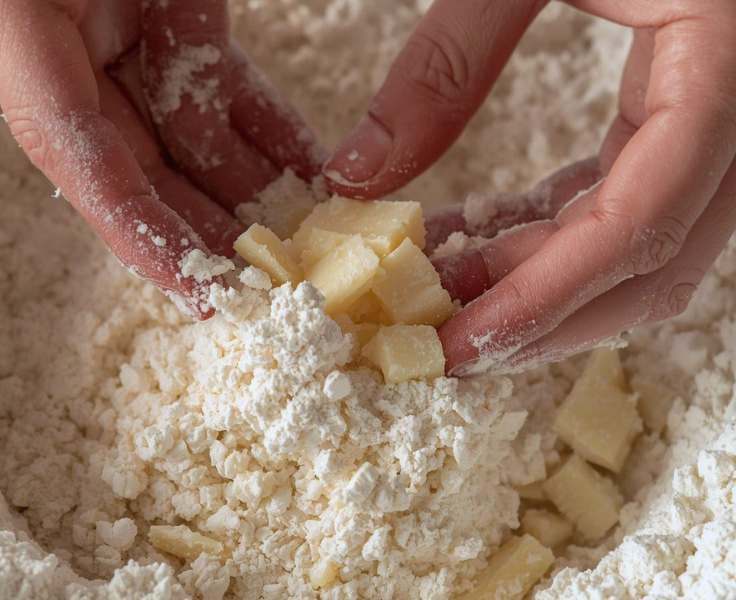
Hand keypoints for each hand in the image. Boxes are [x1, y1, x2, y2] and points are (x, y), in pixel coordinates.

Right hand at [0, 0, 320, 317]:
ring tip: (309, 242)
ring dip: (247, 195)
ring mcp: (125, 34)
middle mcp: (65, 42)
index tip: (198, 292)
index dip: (134, 229)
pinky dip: (266, 137)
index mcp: (12, 15)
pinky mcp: (177, 19)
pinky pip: (223, 96)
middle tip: (270, 291)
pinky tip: (311, 176)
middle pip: (136, 168)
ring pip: (188, 141)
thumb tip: (95, 149)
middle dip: (204, 234)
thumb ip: (63, 62)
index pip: (73, 148)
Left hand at [325, 0, 735, 373]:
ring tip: (442, 298)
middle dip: (542, 323)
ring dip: (538, 292)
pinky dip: (547, 243)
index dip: (548, 299)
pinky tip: (476, 246)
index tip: (461, 345)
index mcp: (723, 65)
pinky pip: (623, 211)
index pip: (643, 221)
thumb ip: (444, 63)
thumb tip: (355, 178)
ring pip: (640, 256)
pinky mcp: (684, 127)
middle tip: (442, 349)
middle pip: (649, 268)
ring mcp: (719, 130)